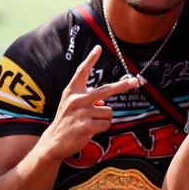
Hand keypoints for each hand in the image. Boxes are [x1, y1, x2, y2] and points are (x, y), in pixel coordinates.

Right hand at [37, 45, 139, 160]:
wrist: (53, 142)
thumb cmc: (66, 121)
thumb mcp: (70, 105)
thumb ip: (86, 98)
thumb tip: (103, 101)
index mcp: (72, 92)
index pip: (82, 72)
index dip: (90, 59)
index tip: (98, 48)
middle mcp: (76, 99)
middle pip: (106, 89)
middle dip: (122, 85)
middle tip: (135, 80)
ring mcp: (81, 112)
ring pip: (108, 111)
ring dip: (103, 119)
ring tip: (89, 123)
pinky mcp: (86, 126)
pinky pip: (106, 123)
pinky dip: (102, 128)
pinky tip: (89, 130)